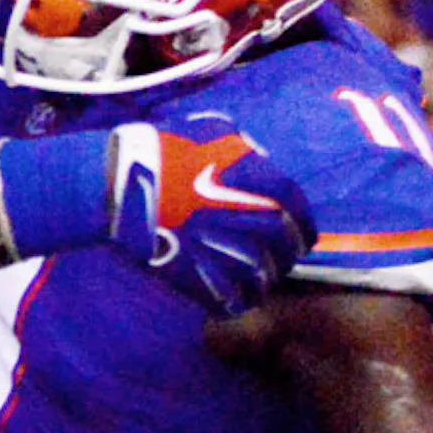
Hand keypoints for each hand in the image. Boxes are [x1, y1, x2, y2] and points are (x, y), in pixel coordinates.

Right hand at [110, 112, 315, 316]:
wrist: (127, 182)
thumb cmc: (169, 149)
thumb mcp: (216, 131)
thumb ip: (246, 151)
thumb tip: (258, 161)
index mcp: (265, 187)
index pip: (301, 214)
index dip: (305, 228)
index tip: (303, 237)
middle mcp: (256, 224)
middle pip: (285, 251)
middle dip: (286, 256)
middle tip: (280, 259)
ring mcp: (229, 254)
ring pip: (262, 280)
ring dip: (263, 280)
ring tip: (256, 279)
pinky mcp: (202, 279)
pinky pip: (232, 301)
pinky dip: (237, 301)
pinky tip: (234, 296)